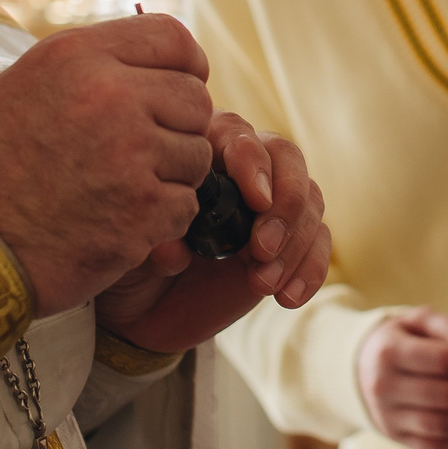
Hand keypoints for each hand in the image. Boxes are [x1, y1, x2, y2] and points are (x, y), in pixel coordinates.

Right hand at [0, 14, 215, 315]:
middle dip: (178, 129)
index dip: (185, 67)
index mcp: (77, 57)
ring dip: (171, 177)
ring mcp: (131, 154)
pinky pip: (186, 205)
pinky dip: (161, 220)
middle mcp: (110, 95)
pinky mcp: (143, 210)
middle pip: (195, 99)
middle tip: (143, 155)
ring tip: (119, 192)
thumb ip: (85, 70)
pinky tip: (119, 224)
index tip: (176, 90)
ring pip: (197, 155)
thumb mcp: (18, 90)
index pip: (173, 38)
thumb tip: (140, 63)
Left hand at [93, 114, 332, 353]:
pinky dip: (311, 268)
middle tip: (263, 248)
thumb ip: (151, 243)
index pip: (238, 135)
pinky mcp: (288, 241)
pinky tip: (288, 297)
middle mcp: (242, 169)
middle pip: (287, 158)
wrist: (143, 312)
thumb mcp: (129, 252)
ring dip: (295, 244)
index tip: (257, 201)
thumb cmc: (130, 264)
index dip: (253, 163)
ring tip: (263, 285)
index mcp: (201, 152)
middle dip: (285, 203)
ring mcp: (269, 205)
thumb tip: (175, 250)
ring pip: (309, 200)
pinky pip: (318, 242)